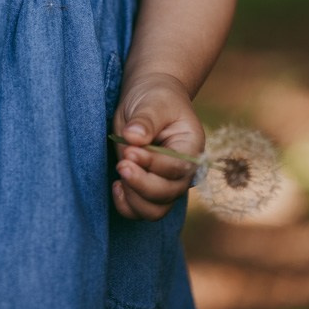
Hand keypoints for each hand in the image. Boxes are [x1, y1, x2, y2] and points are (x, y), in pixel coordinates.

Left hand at [111, 72, 203, 220]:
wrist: (150, 98)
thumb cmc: (156, 97)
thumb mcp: (153, 102)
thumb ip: (145, 120)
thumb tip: (133, 137)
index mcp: (192, 149)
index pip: (176, 168)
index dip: (152, 164)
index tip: (130, 151)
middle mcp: (183, 173)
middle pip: (167, 195)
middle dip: (141, 183)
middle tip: (121, 163)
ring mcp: (167, 184)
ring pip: (154, 210)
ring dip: (133, 198)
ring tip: (119, 171)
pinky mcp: (149, 189)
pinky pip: (140, 211)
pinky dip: (126, 205)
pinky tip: (116, 186)